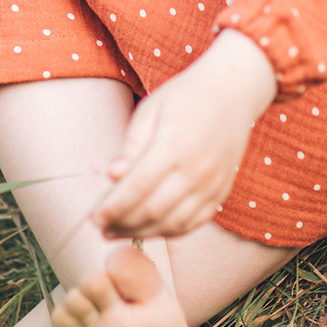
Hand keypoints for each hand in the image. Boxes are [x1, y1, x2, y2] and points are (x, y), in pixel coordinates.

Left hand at [96, 30, 276, 239]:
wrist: (233, 92)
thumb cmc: (184, 97)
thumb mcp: (150, 110)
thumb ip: (132, 146)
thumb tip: (112, 176)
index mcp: (174, 146)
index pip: (138, 187)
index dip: (114, 207)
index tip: (93, 219)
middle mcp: (197, 170)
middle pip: (155, 211)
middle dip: (123, 225)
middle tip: (101, 230)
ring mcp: (213, 184)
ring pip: (175, 223)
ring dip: (144, 233)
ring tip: (119, 233)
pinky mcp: (222, 191)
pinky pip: (195, 222)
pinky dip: (171, 232)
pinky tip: (149, 229)